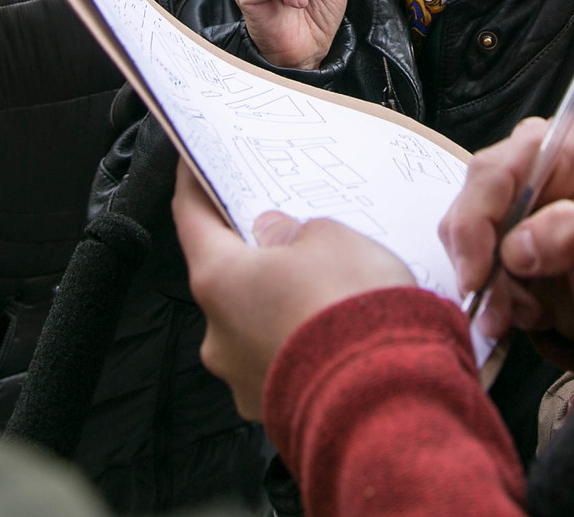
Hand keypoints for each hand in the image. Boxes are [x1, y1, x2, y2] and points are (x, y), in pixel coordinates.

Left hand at [174, 162, 413, 418]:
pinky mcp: (274, 409)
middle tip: (286, 232)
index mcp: (218, 279)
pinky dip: (300, 344)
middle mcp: (217, 333)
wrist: (383, 400)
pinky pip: (282, 362)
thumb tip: (274, 235)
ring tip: (327, 288)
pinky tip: (334, 330)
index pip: (190, 218)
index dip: (194, 186)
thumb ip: (292, 230)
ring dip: (280, 305)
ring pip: (254, 324)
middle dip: (254, 255)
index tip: (195, 164)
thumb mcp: (329, 237)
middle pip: (226, 277)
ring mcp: (242, 377)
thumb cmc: (350, 309)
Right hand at [441, 117, 573, 345]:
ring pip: (461, 237)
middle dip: (480, 266)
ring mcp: (507, 194)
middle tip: (499, 315)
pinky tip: (523, 307)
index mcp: (564, 148)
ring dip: (487, 286)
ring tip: (528, 313)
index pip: (495, 172)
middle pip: (470, 204)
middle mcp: (528, 161)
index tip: (478, 279)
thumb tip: (518, 246)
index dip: (475, 224)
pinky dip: (488, 292)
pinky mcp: (494, 226)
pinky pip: (466, 257)